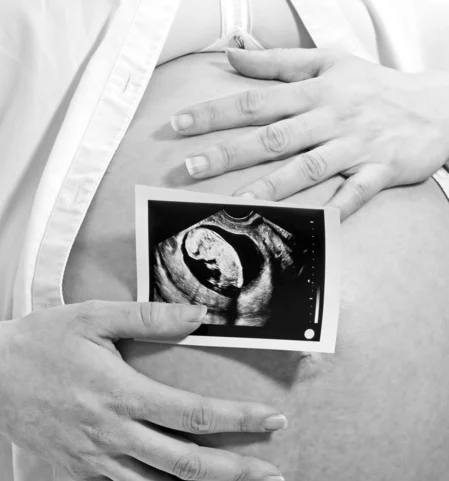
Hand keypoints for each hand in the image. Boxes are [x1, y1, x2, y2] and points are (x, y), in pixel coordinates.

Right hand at [0, 301, 287, 480]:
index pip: (195, 412)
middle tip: (272, 478)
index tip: (273, 421)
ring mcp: (95, 458)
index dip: (240, 418)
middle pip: (186, 460)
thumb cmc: (43, 341)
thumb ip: (150, 316)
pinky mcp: (79, 472)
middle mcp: (113, 432)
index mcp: (122, 392)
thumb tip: (199, 314)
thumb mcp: (94, 317)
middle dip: (236, 471)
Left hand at [171, 48, 448, 219]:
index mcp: (315, 92)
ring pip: (307, 168)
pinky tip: (313, 227)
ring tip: (236, 202)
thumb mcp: (329, 62)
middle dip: (229, 152)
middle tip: (190, 167)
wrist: (436, 106)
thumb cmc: (375, 86)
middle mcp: (330, 119)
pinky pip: (355, 196)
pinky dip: (336, 211)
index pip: (255, 101)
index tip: (179, 124)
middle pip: (272, 136)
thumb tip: (233, 56)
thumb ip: (279, 62)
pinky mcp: (379, 172)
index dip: (215, 112)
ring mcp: (354, 147)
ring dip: (271, 186)